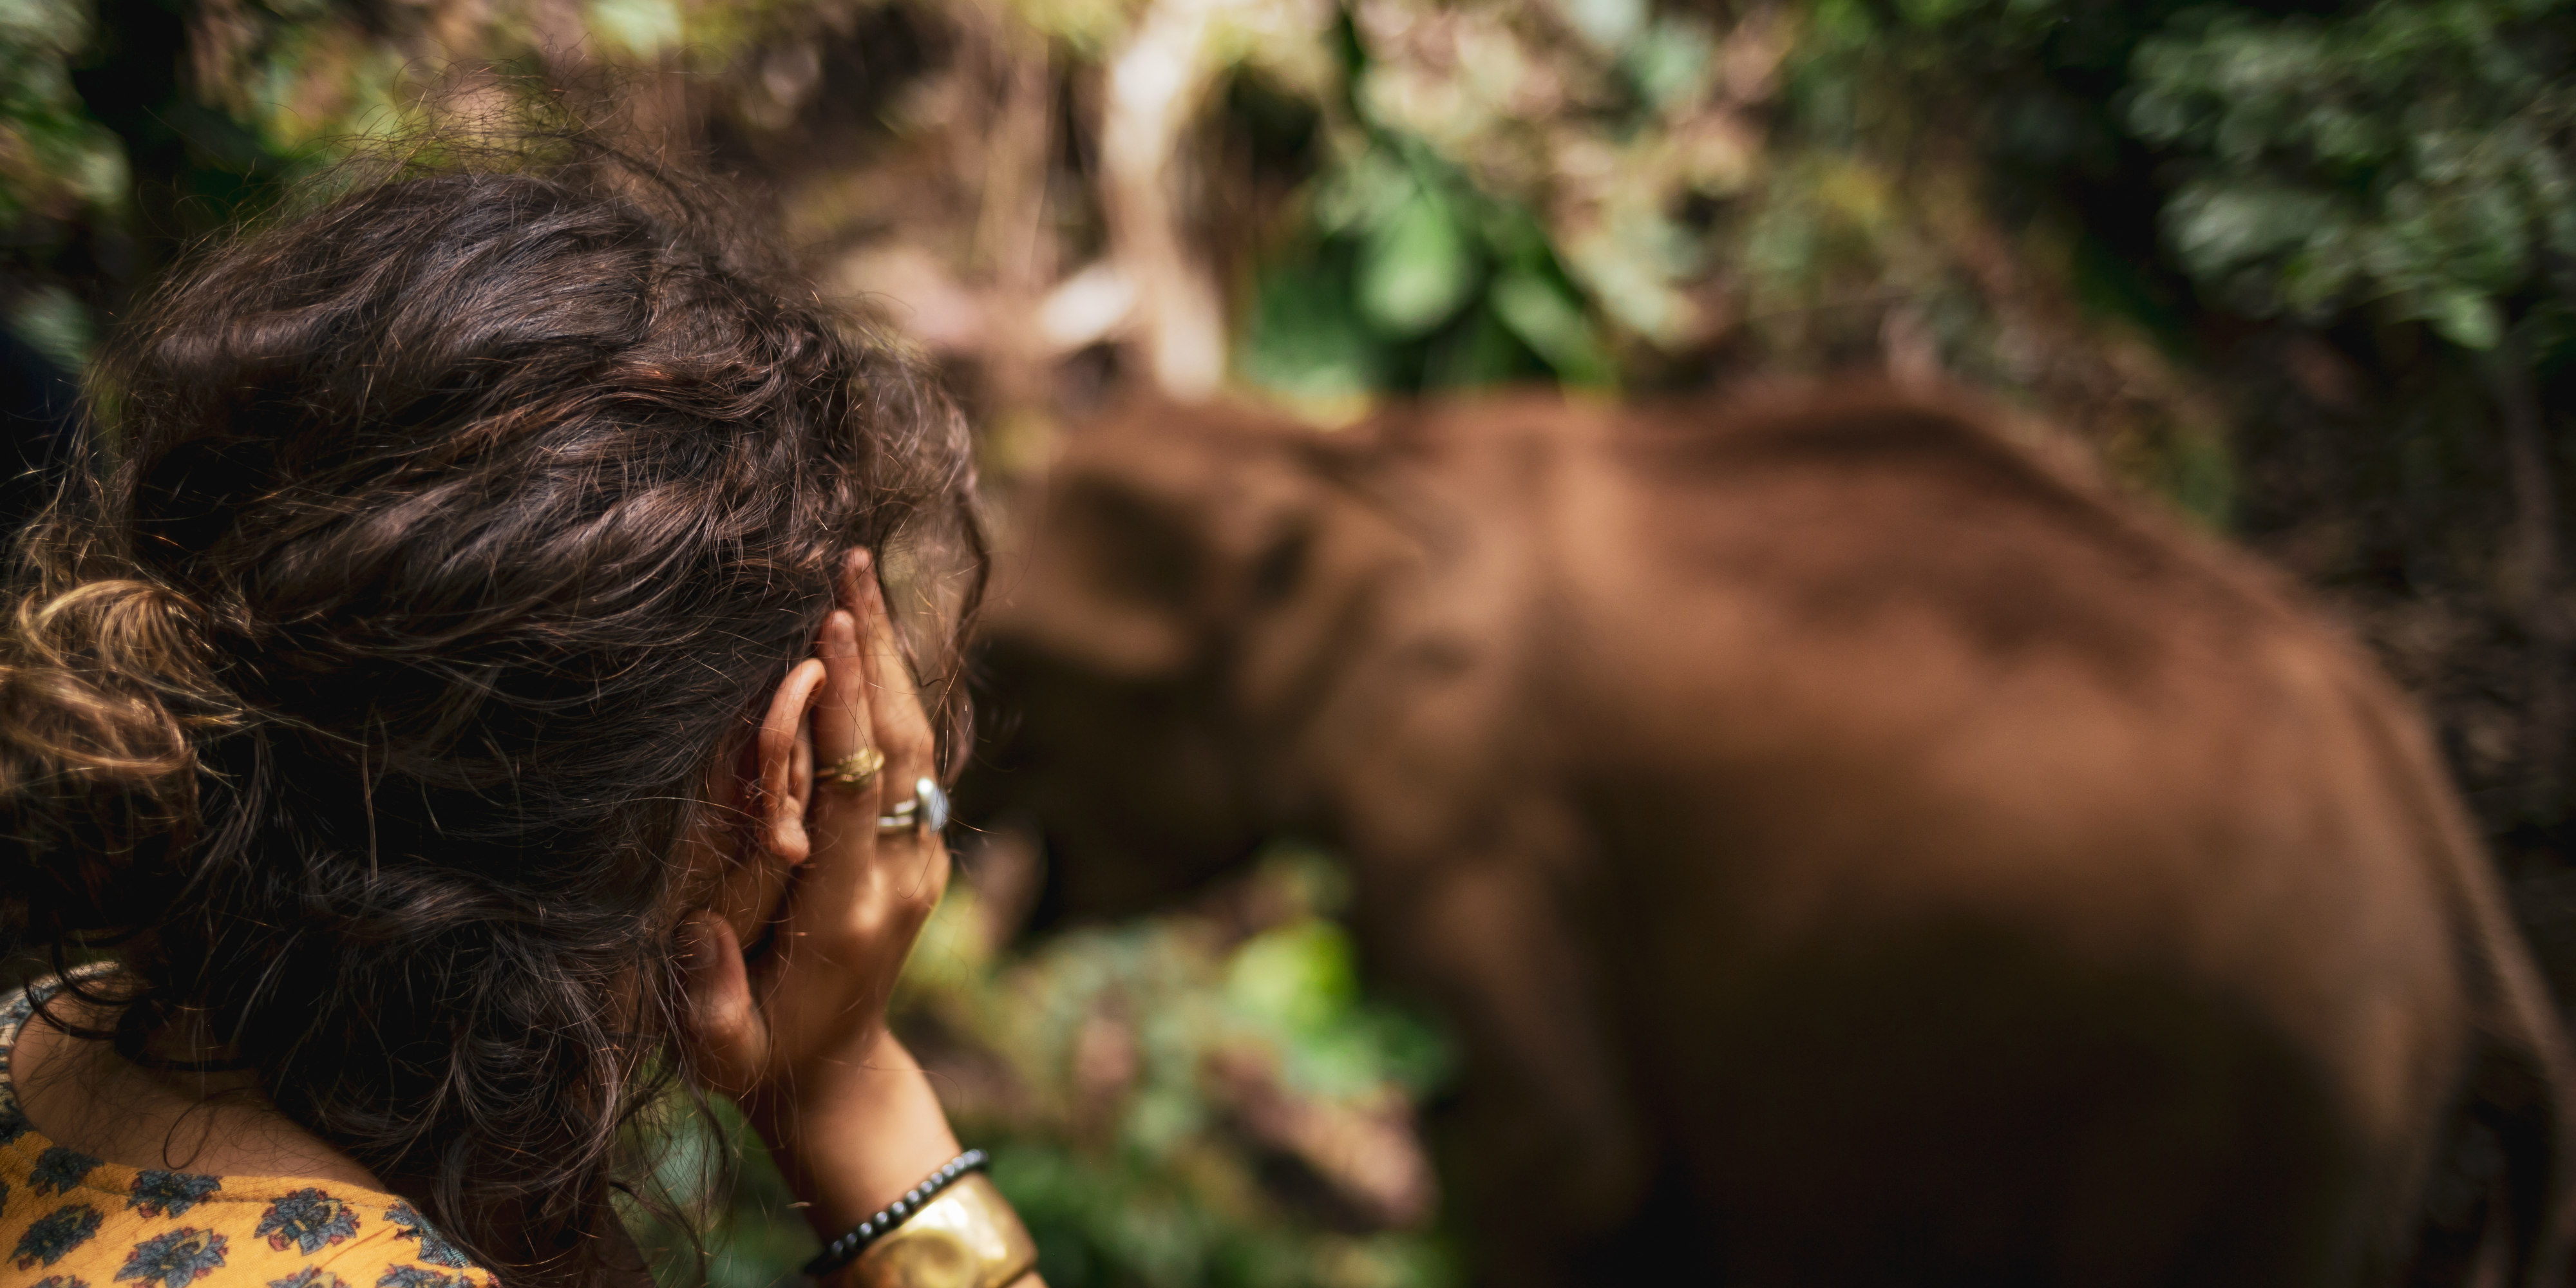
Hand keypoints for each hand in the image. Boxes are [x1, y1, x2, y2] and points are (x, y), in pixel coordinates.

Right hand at [678, 549, 961, 1230]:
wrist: (840, 1077)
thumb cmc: (763, 1059)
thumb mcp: (725, 1055)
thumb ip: (715, 1001)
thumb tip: (698, 934)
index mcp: (852, 913)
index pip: (854, 791)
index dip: (842, 713)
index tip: (826, 635)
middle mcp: (901, 876)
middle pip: (900, 745)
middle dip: (875, 654)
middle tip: (851, 568)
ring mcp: (920, 860)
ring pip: (918, 741)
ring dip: (891, 658)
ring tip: (861, 577)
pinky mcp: (920, 848)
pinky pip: (914, 758)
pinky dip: (892, 691)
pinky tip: (867, 634)